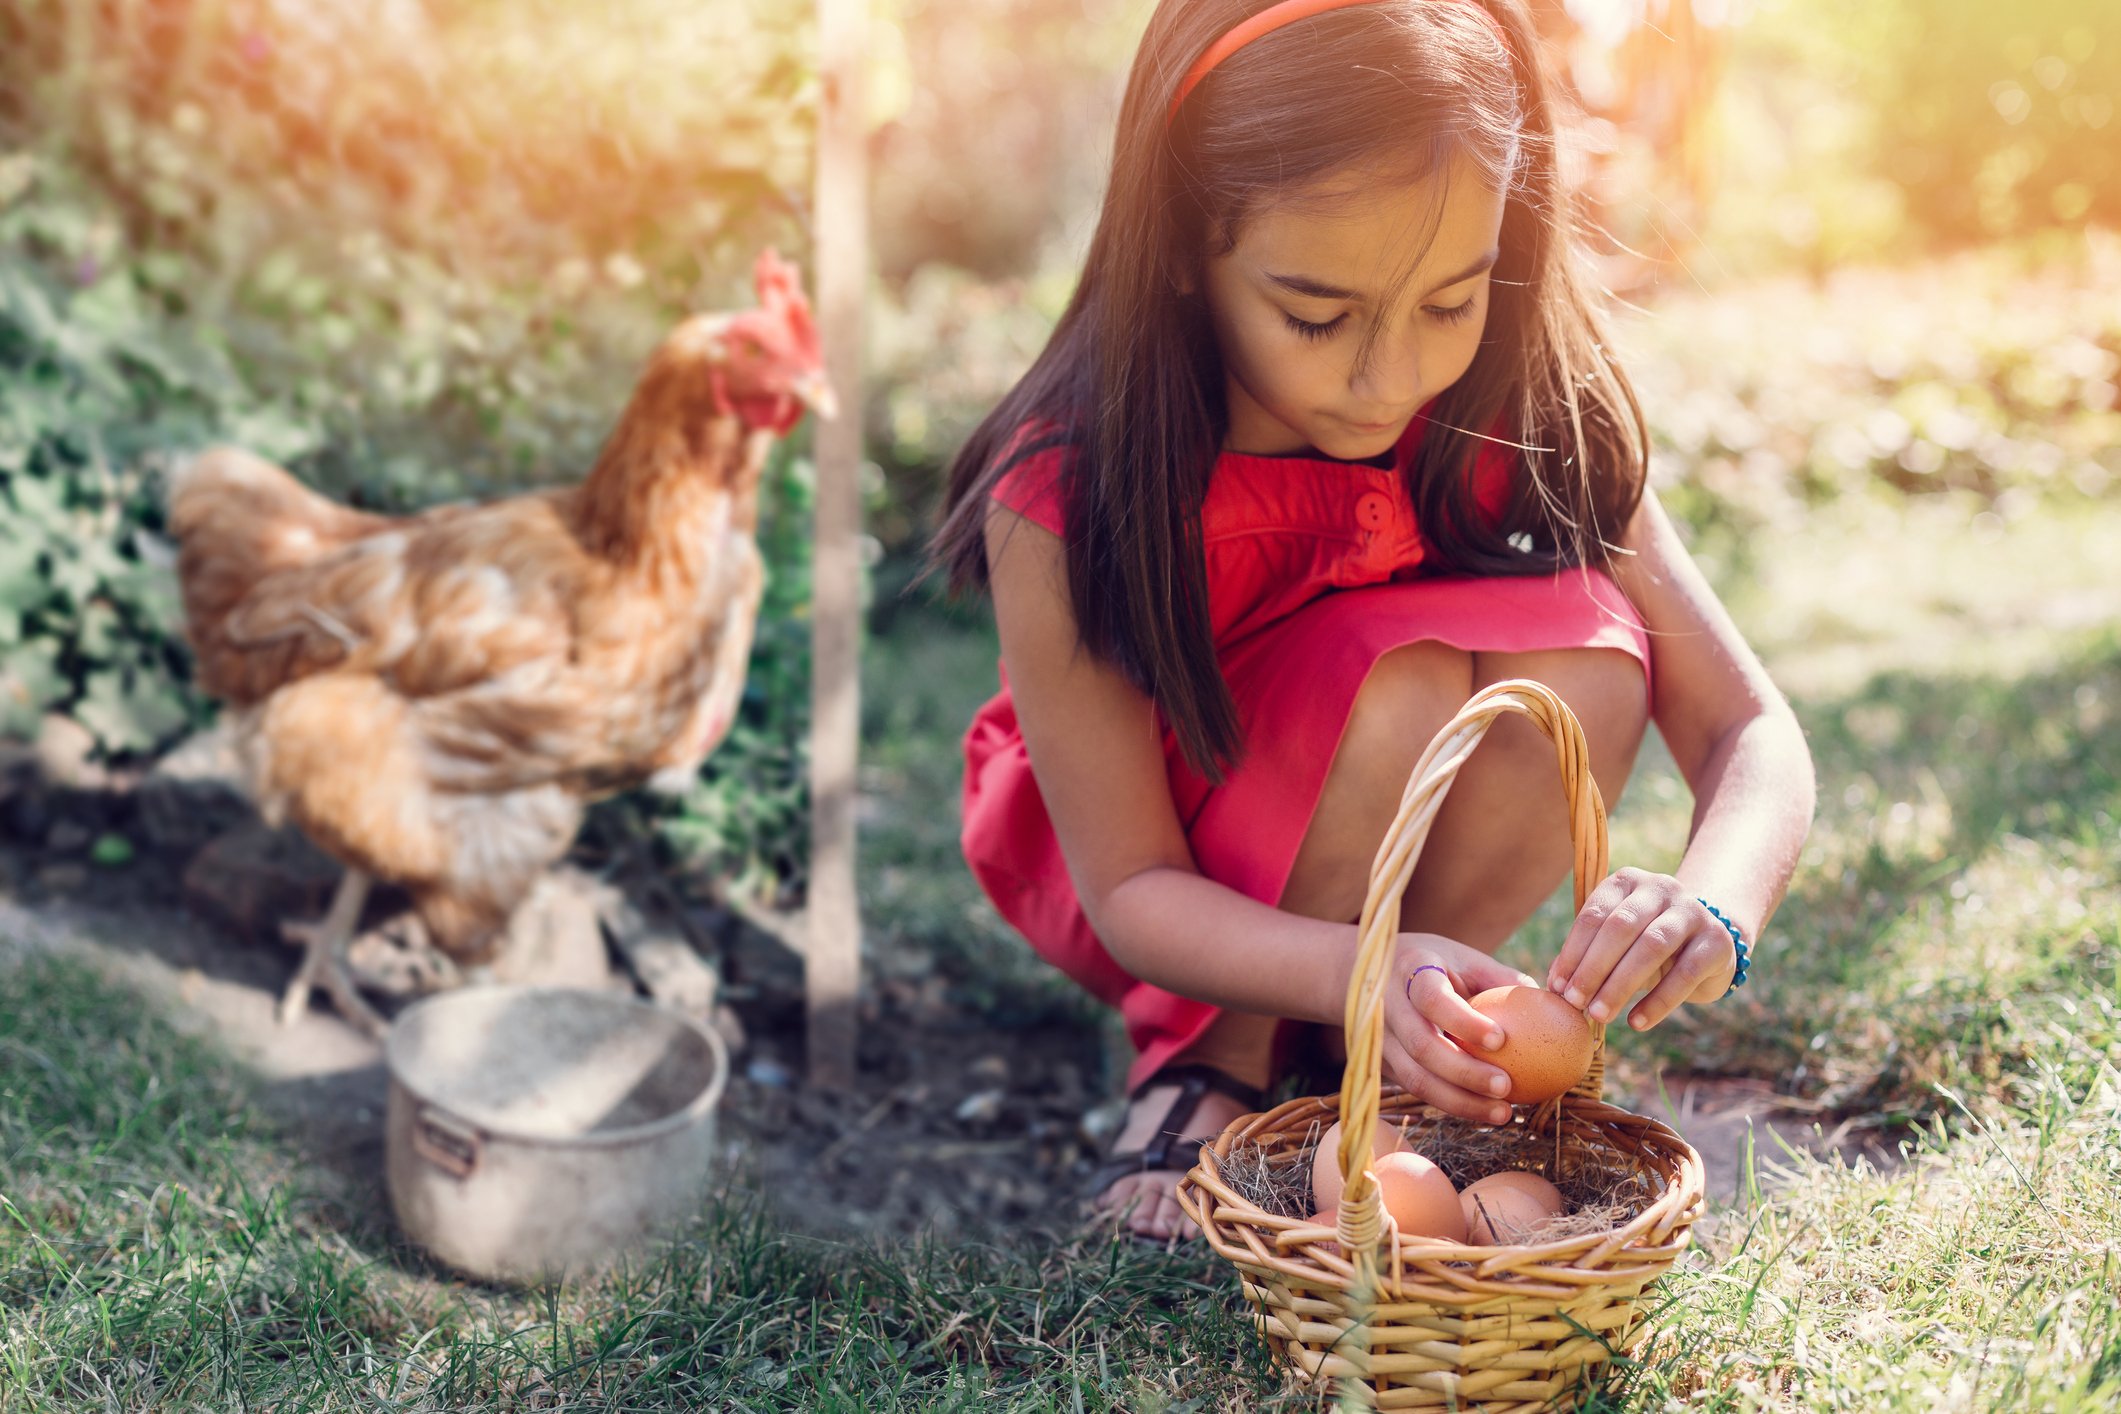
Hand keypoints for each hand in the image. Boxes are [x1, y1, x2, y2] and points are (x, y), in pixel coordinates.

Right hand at [1383, 934, 1542, 1126]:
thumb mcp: (1464, 959)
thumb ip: (1502, 979)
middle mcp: (1387, 1007)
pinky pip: (1418, 1092)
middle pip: (1421, 1047)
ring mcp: (1380, 1041)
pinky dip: (1453, 1106)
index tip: (1501, 1039)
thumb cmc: (1436, 966)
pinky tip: (1486, 1113)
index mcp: (1410, 970)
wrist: (1368, 976)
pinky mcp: (1384, 1066)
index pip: (1431, 998)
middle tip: (1507, 1087)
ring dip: (1460, 1102)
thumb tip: (1556, 1004)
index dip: (1462, 1021)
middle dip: (1464, 1073)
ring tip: (1504, 1114)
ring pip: (1416, 1079)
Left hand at [1546, 868, 1738, 1031]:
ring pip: (1651, 947)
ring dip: (1620, 985)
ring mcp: (1692, 911)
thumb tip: (1556, 985)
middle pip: (1621, 927)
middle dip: (1593, 969)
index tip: (1557, 988)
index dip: (1572, 953)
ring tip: (1599, 1015)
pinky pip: (1684, 974)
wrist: (1709, 944)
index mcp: (1627, 882)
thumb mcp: (1618, 942)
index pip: (1594, 915)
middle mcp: (1661, 887)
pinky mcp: (1717, 941)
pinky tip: (1636, 1023)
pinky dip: (1657, 1002)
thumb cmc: (1648, 945)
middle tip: (1575, 1003)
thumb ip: (1588, 955)